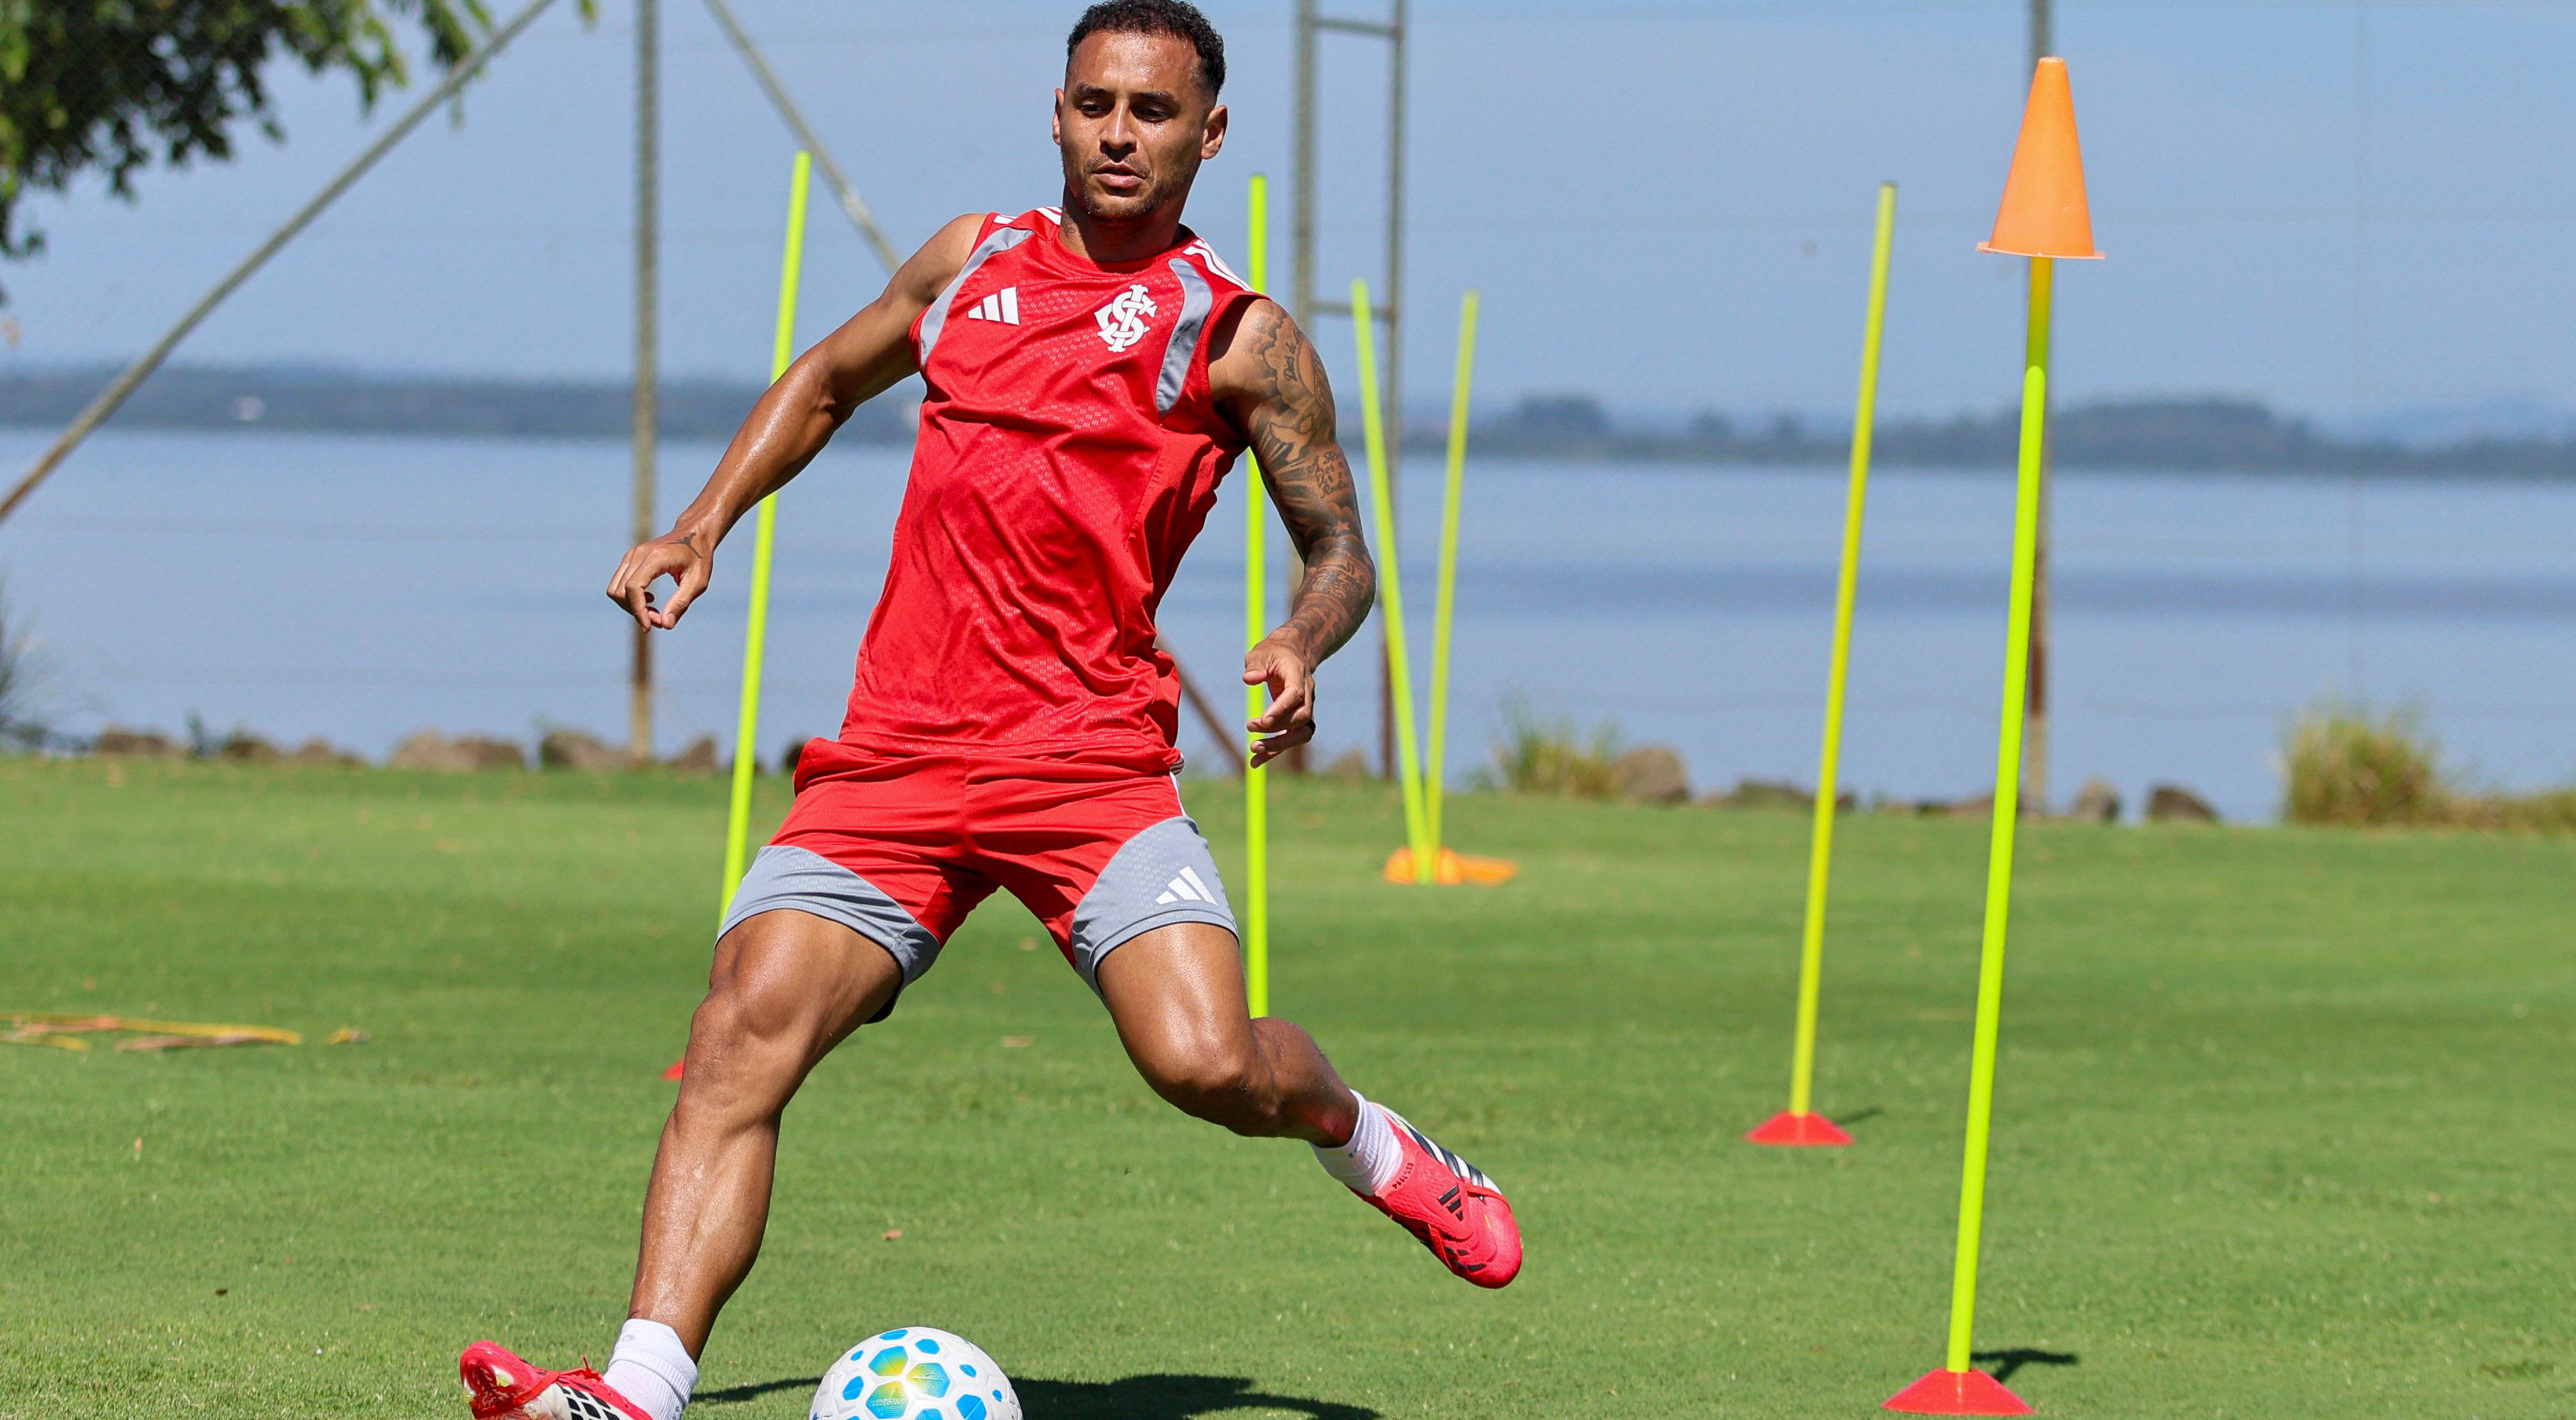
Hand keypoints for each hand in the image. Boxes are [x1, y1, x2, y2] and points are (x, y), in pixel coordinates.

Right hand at [606, 530, 713, 630]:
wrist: (694, 533)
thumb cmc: (699, 557)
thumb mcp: (697, 582)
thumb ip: (681, 603)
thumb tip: (665, 625)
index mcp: (655, 557)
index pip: (633, 588)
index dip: (637, 610)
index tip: (649, 627)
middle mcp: (638, 554)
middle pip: (620, 591)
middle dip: (636, 611)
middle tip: (659, 620)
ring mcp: (631, 555)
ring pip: (615, 589)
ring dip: (631, 606)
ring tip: (655, 612)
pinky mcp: (630, 559)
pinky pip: (619, 584)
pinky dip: (630, 598)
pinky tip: (650, 600)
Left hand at [1242, 633, 1315, 768]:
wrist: (1293, 654)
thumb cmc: (1274, 653)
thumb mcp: (1261, 652)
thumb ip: (1255, 665)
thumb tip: (1249, 679)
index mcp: (1298, 675)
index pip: (1295, 695)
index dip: (1281, 709)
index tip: (1263, 721)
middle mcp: (1307, 694)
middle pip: (1301, 718)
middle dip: (1277, 728)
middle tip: (1250, 725)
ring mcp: (1305, 708)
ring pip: (1301, 733)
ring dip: (1279, 745)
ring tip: (1253, 750)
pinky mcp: (1298, 719)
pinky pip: (1291, 739)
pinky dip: (1275, 751)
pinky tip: (1256, 761)